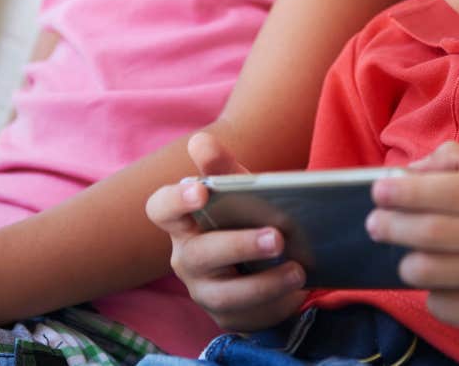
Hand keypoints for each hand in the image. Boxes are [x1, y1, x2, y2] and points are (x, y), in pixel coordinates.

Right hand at [145, 132, 306, 332]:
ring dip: (263, 284)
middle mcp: (186, 258)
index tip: (201, 192)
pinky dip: (276, 305)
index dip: (176, 201)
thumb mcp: (238, 190)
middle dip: (238, 246)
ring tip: (298, 271)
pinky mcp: (228, 317)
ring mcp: (204, 292)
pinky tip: (298, 291)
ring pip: (224, 296)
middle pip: (199, 255)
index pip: (161, 208)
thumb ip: (221, 167)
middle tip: (277, 238)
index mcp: (183, 221)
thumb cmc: (245, 215)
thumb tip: (201, 141)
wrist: (266, 260)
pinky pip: (248, 317)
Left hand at [366, 142, 458, 347]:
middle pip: (433, 231)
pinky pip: (442, 305)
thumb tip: (408, 172)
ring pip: (430, 271)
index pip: (453, 190)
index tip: (379, 191)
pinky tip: (443, 287)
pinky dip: (432, 296)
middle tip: (375, 225)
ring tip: (407, 260)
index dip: (410, 191)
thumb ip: (455, 163)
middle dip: (393, 227)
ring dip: (406, 265)